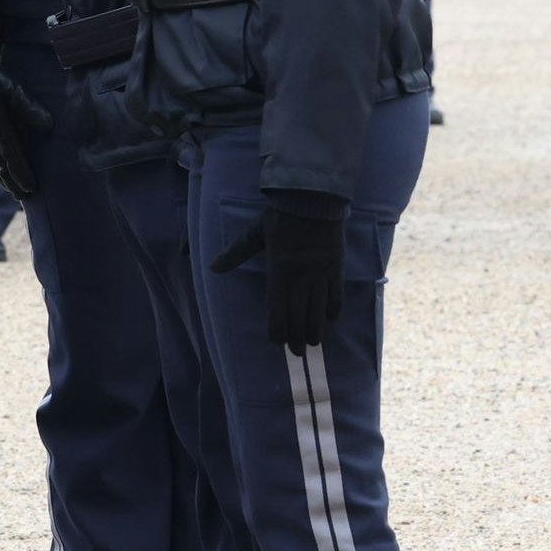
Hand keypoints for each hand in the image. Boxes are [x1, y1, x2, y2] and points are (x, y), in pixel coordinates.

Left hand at [209, 189, 349, 353]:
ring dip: (315, 329)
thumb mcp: (254, 233)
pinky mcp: (337, 267)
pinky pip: (337, 294)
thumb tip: (213, 267)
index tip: (277, 341)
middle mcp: (301, 277)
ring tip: (313, 343)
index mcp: (279, 271)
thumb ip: (236, 253)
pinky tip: (330, 320)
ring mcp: (321, 273)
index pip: (277, 309)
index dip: (277, 330)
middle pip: (299, 315)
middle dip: (297, 337)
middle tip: (296, 352)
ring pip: (319, 310)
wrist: (313, 198)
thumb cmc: (280, 215)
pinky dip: (334, 309)